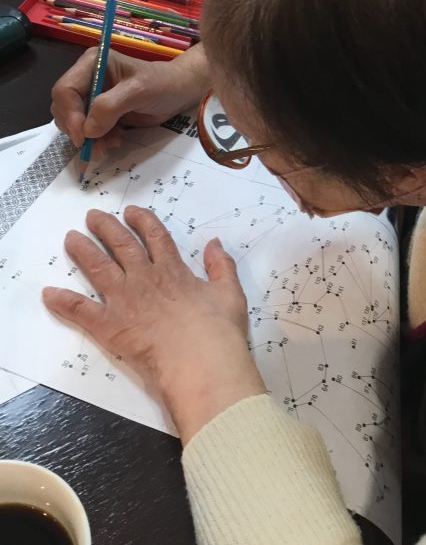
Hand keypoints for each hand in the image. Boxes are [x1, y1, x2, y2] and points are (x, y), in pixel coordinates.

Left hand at [42, 206, 265, 442]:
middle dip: (106, 228)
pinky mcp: (110, 325)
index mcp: (173, 270)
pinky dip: (63, 301)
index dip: (142, 220)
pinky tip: (49, 293)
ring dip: (82, 251)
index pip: (154, 236)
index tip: (131, 211)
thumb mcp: (229, 293)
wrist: (201, 361)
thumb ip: (221, 266)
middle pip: (121, 245)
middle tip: (92, 216)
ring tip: (70, 238)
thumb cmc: (218, 331)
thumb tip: (215, 243)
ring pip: (98, 267)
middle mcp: (145, 278)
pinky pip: (81, 310)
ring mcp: (125, 300)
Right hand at [51, 43, 209, 151]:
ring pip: (74, 123)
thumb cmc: (162, 84)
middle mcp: (87, 78)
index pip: (65, 89)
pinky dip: (98, 141)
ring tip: (111, 145)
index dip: (69, 114)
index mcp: (91, 64)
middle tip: (96, 146)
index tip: (83, 137)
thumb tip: (87, 130)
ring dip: (89, 139)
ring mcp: (92, 97)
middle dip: (78, 130)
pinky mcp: (100, 114)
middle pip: (64, 108)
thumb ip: (111, 107)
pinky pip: (88, 131)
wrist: (179, 92)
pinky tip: (115, 142)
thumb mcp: (139, 91)